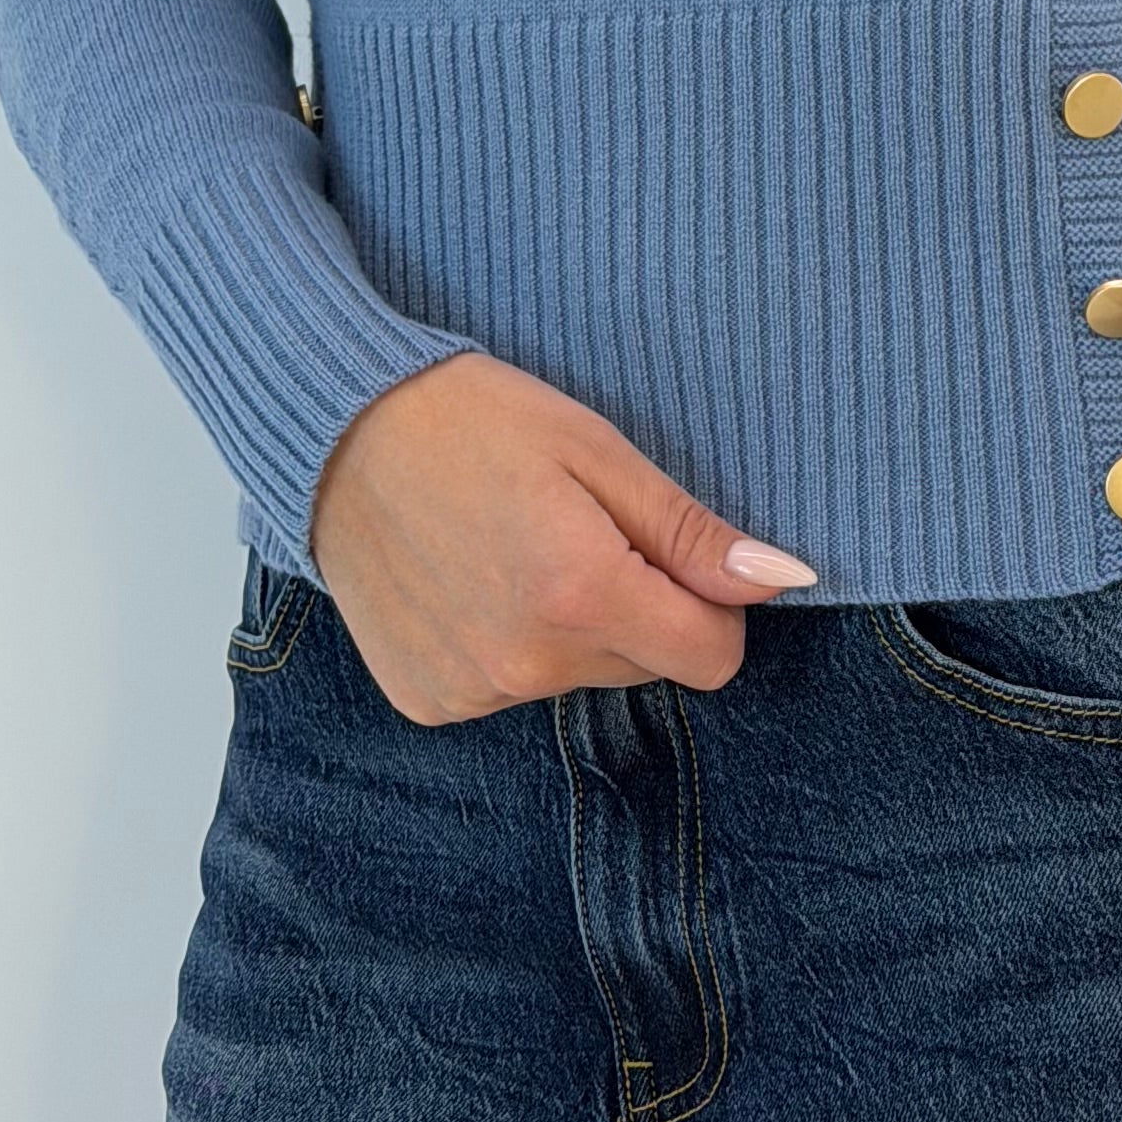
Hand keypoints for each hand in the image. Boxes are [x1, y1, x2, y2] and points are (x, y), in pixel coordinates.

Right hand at [308, 353, 816, 725]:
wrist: (335, 426)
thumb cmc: (473, 419)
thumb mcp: (597, 449)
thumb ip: (690, 532)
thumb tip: (785, 579)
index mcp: (581, 596)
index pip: (712, 658)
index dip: (713, 605)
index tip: (672, 553)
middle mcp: (527, 664)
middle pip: (644, 666)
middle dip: (635, 606)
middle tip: (575, 526)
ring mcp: (471, 692)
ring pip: (576, 676)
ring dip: (568, 625)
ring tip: (512, 543)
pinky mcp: (427, 702)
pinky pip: (508, 688)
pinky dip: (506, 642)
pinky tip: (468, 577)